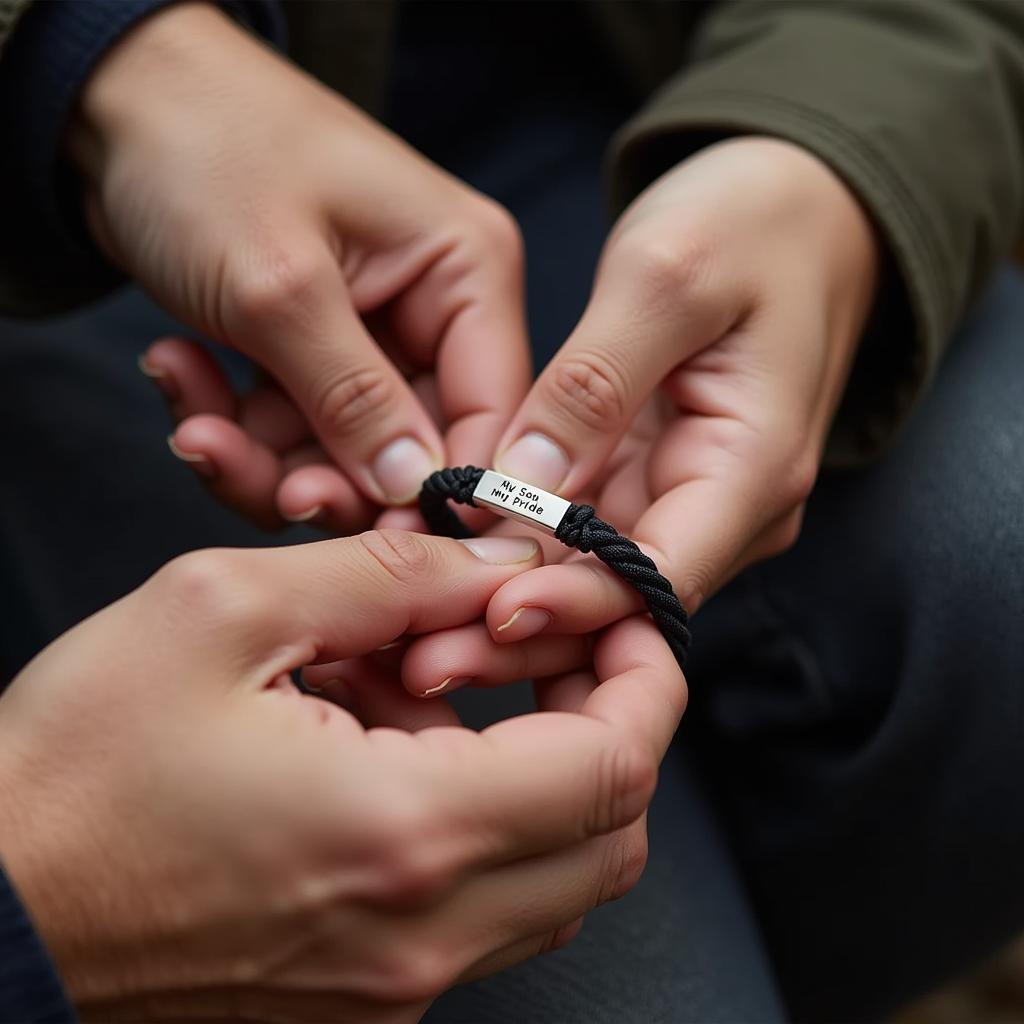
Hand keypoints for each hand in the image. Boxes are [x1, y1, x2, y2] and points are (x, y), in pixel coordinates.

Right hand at [0, 531, 683, 1021]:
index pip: (617, 768)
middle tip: (545, 641)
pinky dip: (478, 823)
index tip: (621, 618)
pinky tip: (386, 752)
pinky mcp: (361, 1000)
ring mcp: (395, 987)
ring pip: (556, 879)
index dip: (644, 678)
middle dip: (608, 722)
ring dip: (539, 772)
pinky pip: (481, 910)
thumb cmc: (76, 767)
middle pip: (612, 836)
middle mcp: (421, 934)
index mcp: (406, 831)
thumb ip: (386, 575)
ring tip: (434, 687)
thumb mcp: (223, 613)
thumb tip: (494, 558)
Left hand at [68, 2, 528, 531]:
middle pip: (414, 448)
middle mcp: (433, 310)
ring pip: (343, 452)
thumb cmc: (208, 149)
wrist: (116, 102)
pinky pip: (291, 428)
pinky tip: (179, 373)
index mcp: (466, 271)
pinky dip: (233, 422)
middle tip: (274, 492)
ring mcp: (372, 336)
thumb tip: (415, 493)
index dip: (455, 491)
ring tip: (193, 424)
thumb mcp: (283, 282)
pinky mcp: (314, 355)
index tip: (396, 546)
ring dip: (263, 456)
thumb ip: (355, 398)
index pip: (494, 411)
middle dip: (334, 479)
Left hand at [473, 136, 877, 646]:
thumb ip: (595, 385)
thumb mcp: (667, 278)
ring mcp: (686, 499)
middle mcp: (726, 506)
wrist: (798, 210)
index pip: (665, 572)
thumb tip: (523, 486)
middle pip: (623, 602)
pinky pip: (578, 542)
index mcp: (754, 467)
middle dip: (527, 633)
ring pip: (593, 584)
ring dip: (511, 610)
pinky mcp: (646, 481)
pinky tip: (448, 576)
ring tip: (418, 648)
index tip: (489, 616)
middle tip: (426, 663)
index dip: (579, 606)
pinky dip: (518, 561)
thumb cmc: (750, 224)